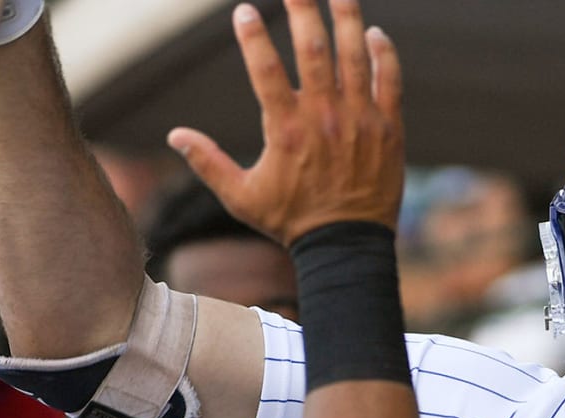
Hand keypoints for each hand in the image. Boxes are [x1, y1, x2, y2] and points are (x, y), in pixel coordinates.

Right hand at [168, 0, 404, 244]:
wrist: (347, 247)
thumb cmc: (292, 222)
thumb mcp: (242, 198)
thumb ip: (208, 163)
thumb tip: (175, 135)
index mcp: (286, 129)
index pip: (265, 69)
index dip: (253, 37)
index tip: (243, 11)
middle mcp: (324, 118)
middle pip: (313, 49)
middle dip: (302, 9)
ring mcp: (360, 120)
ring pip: (354, 56)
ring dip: (347, 18)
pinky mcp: (389, 129)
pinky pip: (389, 81)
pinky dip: (384, 55)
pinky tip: (374, 34)